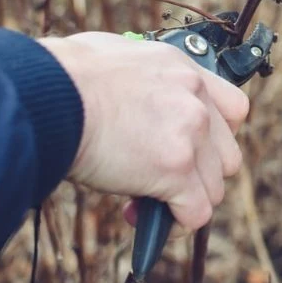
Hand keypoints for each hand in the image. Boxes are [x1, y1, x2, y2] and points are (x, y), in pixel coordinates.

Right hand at [38, 31, 249, 229]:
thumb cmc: (62, 77)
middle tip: (160, 181)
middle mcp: (196, 100)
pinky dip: (176, 224)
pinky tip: (146, 222)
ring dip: (185, 201)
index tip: (191, 150)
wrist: (48, 94)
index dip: (215, 137)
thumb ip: (138, 80)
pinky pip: (196, 213)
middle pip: (227, 155)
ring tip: (144, 203)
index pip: (233, 109)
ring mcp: (190, 135)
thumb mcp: (115, 58)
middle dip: (198, 175)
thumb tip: (123, 94)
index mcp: (183, 70)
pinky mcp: (175, 170)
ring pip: (213, 189)